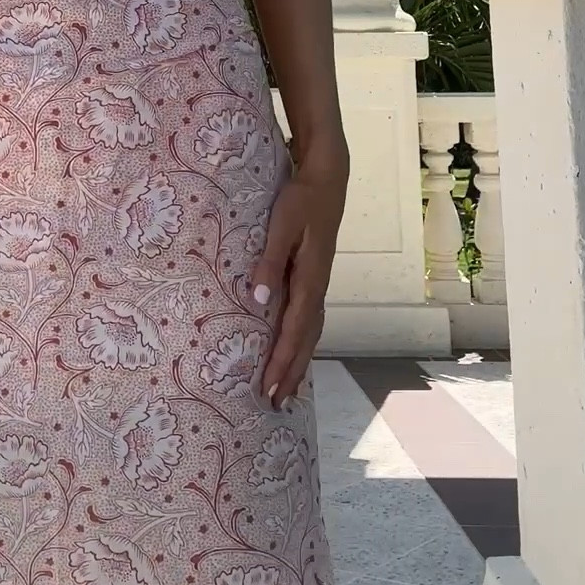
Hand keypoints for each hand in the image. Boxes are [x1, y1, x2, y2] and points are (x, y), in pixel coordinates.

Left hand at [251, 169, 343, 408]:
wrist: (327, 181)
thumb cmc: (300, 201)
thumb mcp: (281, 226)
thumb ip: (268, 261)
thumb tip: (257, 300)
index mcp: (309, 279)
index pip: (293, 330)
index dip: (282, 361)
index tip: (269, 387)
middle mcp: (318, 288)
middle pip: (305, 340)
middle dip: (291, 372)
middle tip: (275, 403)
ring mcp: (320, 284)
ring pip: (311, 333)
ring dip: (299, 362)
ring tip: (287, 390)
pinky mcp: (316, 278)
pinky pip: (311, 321)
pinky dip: (304, 343)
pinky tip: (297, 352)